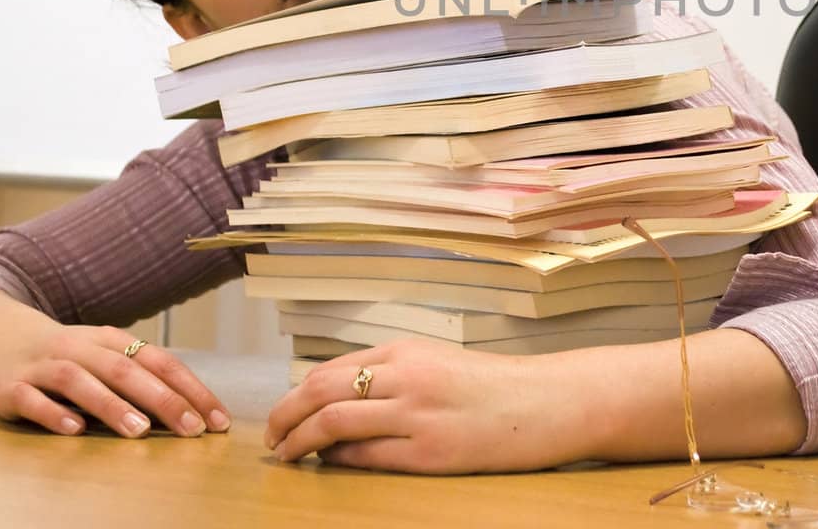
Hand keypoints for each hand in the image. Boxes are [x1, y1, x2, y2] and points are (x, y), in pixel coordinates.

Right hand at [0, 315, 231, 439]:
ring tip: (140, 430)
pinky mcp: (10, 387)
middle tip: (192, 428)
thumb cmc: (66, 355)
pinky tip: (75, 430)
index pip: (159, 361)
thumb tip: (191, 407)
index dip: (190, 389)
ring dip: (111, 405)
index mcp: (110, 339)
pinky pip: (32, 400)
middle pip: (125, 369)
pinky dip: (53, 413)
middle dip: (162, 399)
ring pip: (79, 381)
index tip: (216, 419)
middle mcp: (80, 348)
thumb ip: (140, 376)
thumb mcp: (104, 355)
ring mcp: (43, 366)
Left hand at [264, 340, 581, 473]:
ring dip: (300, 441)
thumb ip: (394, 372)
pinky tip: (330, 465)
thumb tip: (340, 396)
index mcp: (407, 351)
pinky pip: (367, 456)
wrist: (548, 402)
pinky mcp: (431, 452)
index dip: (296, 394)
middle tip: (269, 438)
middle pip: (321, 391)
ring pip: (335, 423)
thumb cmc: (495, 386)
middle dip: (284, 415)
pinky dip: (339, 460)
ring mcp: (417, 415)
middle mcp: (407, 376)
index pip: (332, 369)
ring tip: (287, 456)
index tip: (282, 414)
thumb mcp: (439, 363)